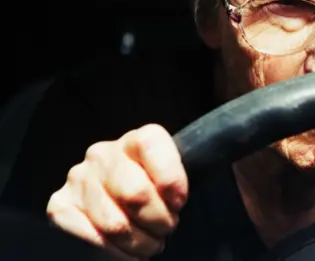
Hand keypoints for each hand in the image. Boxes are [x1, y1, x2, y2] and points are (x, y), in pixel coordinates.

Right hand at [46, 124, 187, 259]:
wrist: (119, 208)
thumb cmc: (153, 193)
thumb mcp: (168, 179)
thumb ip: (172, 180)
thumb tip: (173, 200)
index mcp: (133, 140)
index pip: (150, 144)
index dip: (170, 179)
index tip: (178, 202)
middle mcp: (102, 154)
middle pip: (135, 192)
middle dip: (159, 219)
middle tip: (166, 227)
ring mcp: (78, 179)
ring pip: (116, 224)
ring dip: (141, 242)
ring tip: (149, 242)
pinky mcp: (61, 206)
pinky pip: (94, 238)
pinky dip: (118, 252)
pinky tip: (128, 248)